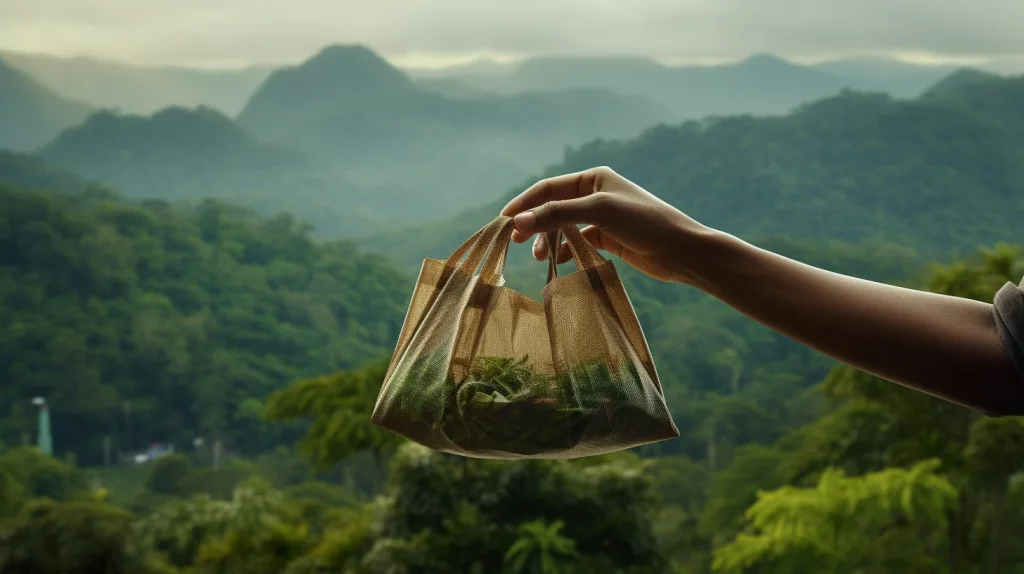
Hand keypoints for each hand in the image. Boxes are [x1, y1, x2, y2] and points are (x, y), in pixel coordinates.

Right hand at [500, 166, 713, 283]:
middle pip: (553, 207)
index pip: (548, 188)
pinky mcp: (608, 239)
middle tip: (515, 242)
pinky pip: (577, 242)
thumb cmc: (643, 222)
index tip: (503, 222)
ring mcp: (601, 217)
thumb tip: (517, 223)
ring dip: (548, 239)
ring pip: (563, 226)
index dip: (524, 203)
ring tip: (539, 257)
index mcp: (594, 178)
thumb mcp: (598, 212)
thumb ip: (556, 215)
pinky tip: (560, 262)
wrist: (681, 250)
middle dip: (534, 223)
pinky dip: (565, 251)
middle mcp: (596, 194)